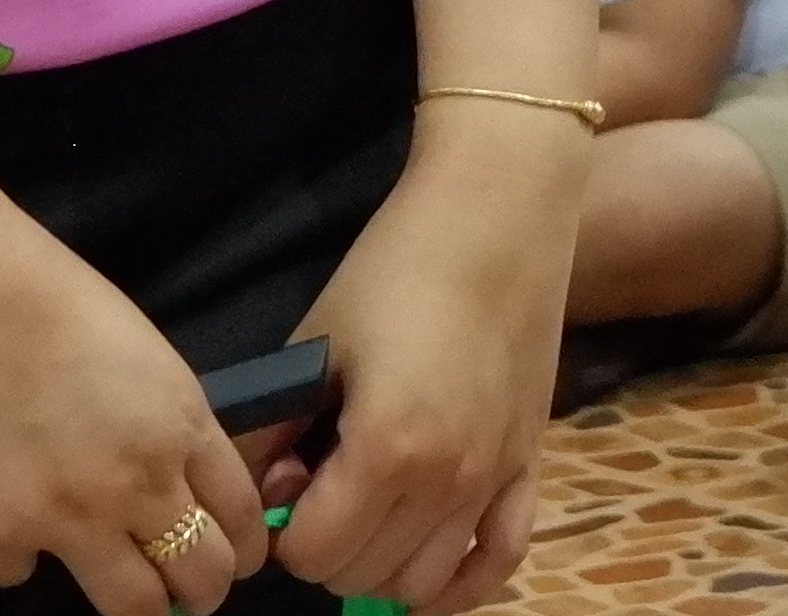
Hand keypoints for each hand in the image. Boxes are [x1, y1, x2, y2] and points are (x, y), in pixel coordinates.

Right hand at [0, 223, 267, 610]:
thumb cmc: (48, 300)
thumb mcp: (145, 361)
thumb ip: (166, 430)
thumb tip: (174, 489)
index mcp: (182, 427)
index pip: (243, 518)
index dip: (243, 549)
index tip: (233, 559)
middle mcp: (138, 485)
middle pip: (201, 575)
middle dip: (202, 590)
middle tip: (185, 592)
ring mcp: (65, 520)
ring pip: (131, 607)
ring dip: (138, 604)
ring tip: (125, 593)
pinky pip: (19, 573)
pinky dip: (16, 555)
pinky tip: (2, 516)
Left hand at [267, 135, 578, 610]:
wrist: (498, 209)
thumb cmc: (397, 265)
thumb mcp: (317, 343)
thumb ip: (272, 430)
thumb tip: (256, 494)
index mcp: (387, 449)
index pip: (312, 554)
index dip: (285, 528)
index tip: (290, 474)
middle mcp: (447, 481)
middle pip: (362, 575)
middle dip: (328, 543)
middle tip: (326, 480)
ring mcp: (496, 477)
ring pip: (425, 583)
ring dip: (384, 562)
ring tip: (373, 506)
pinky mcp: (531, 461)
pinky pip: (502, 561)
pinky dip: (462, 583)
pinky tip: (431, 566)